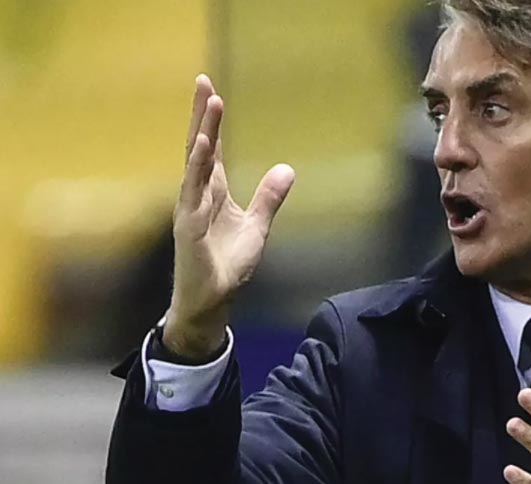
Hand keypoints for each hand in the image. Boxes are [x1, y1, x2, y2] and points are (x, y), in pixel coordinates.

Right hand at [163, 74, 295, 358]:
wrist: (213, 302)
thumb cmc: (228, 266)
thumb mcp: (257, 227)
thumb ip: (269, 198)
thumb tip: (287, 169)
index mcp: (214, 192)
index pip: (213, 150)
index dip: (213, 121)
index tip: (213, 91)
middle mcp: (198, 195)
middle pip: (200, 147)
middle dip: (202, 115)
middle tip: (204, 81)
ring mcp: (191, 208)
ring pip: (196, 163)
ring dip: (203, 131)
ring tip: (210, 102)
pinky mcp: (189, 226)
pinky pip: (193, 191)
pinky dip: (198, 167)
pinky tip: (204, 145)